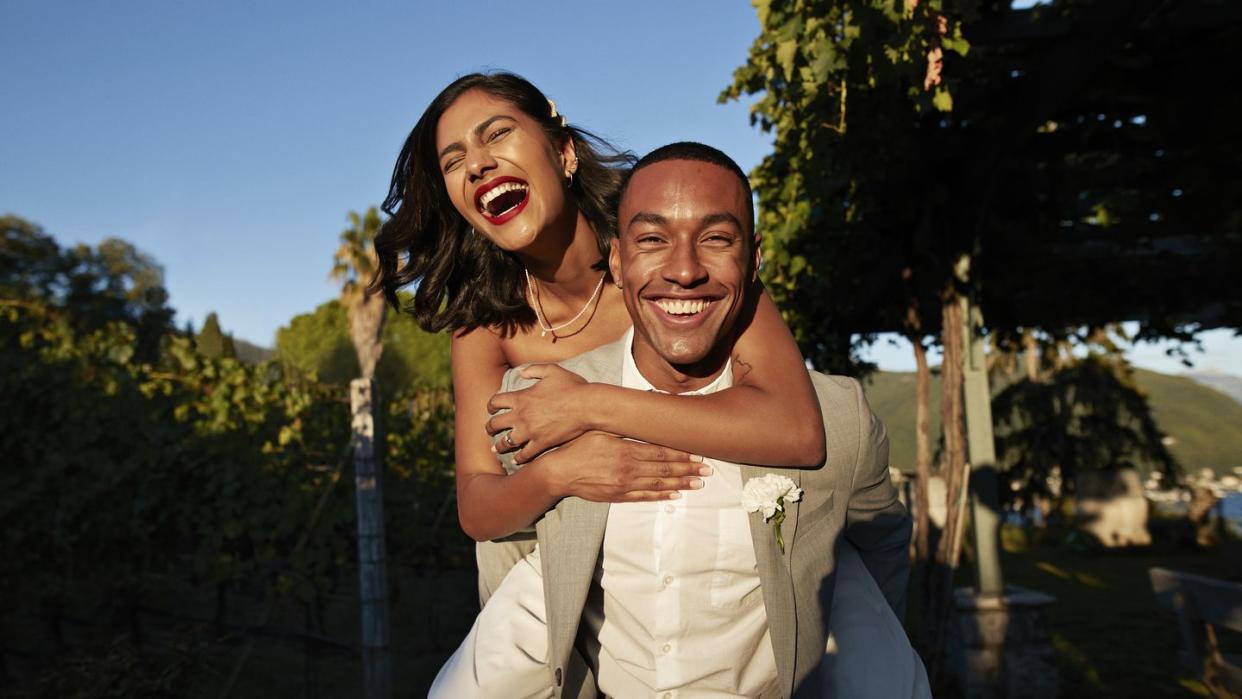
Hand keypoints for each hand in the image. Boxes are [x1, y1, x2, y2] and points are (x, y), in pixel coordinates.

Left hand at [487, 364, 595, 462]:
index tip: (491, 409)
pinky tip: (516, 460)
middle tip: (490, 429)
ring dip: (499, 446)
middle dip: (490, 427)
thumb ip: (533, 369)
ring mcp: (530, 431)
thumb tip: (521, 372)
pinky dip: (519, 458)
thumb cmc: (571, 386)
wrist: (586, 405)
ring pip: (506, 443)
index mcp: (521, 397)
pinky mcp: (541, 443)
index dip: (491, 405)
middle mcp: (521, 416)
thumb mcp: (551, 370)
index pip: (496, 401)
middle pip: (495, 424)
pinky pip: (524, 454)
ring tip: (497, 449)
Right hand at [537, 432, 711, 502]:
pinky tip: (675, 495)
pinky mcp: (618, 496)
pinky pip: (644, 497)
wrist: (559, 472)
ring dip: (681, 484)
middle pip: (665, 469)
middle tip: (707, 469)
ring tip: (699, 483)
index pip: (661, 452)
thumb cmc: (578, 446)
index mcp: (626, 450)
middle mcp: (628, 468)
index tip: (698, 453)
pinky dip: (661, 497)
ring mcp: (624, 485)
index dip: (682, 453)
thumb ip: (622, 422)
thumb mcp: (599, 429)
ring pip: (659, 485)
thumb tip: (641, 408)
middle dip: (688, 469)